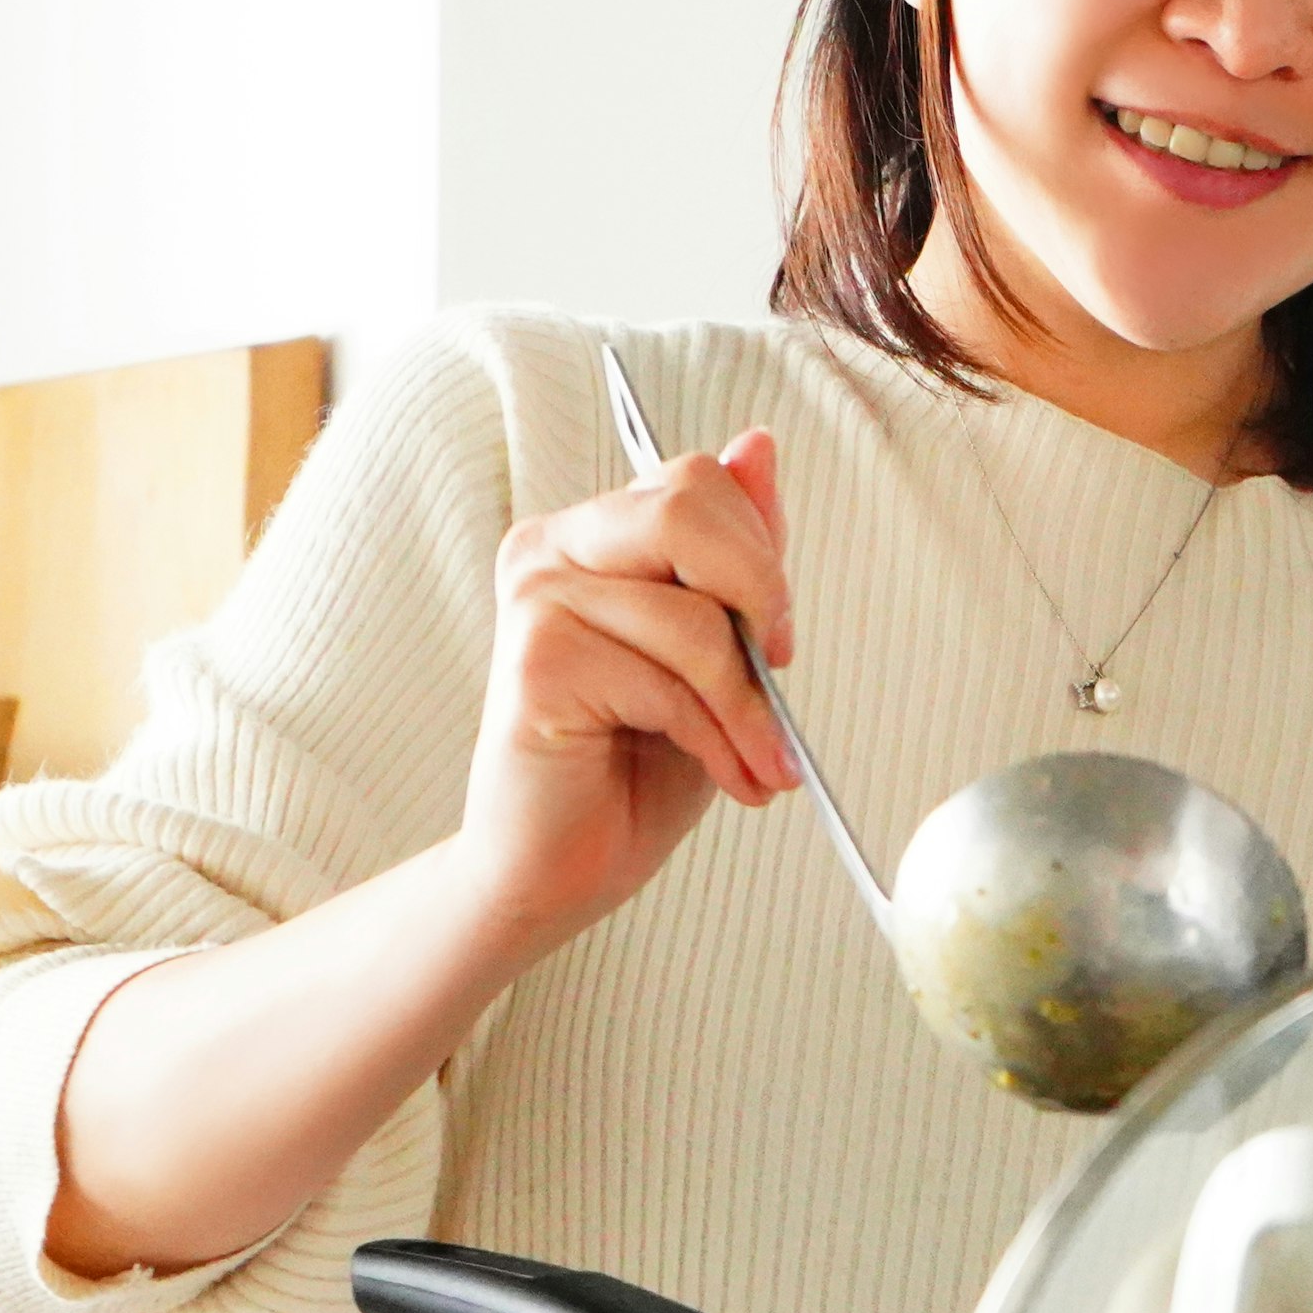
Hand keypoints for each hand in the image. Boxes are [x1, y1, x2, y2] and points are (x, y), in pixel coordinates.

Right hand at [449, 427, 797, 953]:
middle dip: (760, 597)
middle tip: (778, 674)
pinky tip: (727, 777)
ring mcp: (535, 600)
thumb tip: (759, 445)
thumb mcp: (718, 648)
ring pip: (692, 615)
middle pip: (688, 508)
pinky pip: (665, 682)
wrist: (564, 867)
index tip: (777, 637)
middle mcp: (551, 548)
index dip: (760, 554)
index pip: (700, 480)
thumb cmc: (638, 762)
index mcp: (594, 531)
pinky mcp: (535, 663)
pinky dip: (717, 740)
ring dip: (749, 707)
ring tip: (760, 764)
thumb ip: (738, 553)